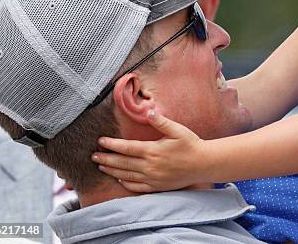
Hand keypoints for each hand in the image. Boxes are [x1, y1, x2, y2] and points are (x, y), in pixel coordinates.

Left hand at [91, 109, 208, 191]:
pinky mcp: (156, 186)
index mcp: (153, 151)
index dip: (112, 145)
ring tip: (101, 165)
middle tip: (93, 155)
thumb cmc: (191, 144)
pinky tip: (119, 179)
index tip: (101, 141)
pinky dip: (125, 183)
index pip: (127, 148)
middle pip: (122, 163)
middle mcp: (150, 166)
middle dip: (106, 158)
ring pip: (126, 175)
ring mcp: (152, 178)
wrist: (203, 164)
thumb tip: (149, 111)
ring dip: (112, 170)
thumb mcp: (177, 129)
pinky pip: (136, 187)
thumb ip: (161, 121)